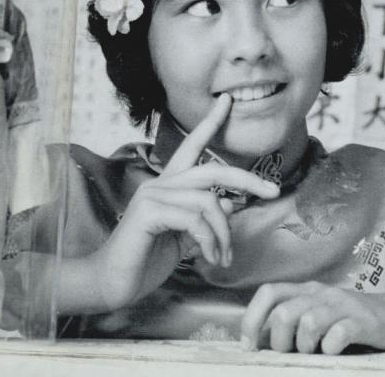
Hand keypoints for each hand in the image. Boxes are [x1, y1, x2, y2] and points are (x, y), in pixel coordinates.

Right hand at [92, 93, 279, 310]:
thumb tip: (230, 205)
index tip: (226, 100)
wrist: (112, 284)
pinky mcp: (148, 212)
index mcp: (169, 186)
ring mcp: (152, 195)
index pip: (191, 146)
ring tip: (224, 258)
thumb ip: (204, 220)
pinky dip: (210, 240)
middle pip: (212, 171)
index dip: (210, 122)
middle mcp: (160, 184)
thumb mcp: (184, 239)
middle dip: (247, 179)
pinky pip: (194, 220)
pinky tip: (210, 258)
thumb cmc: (146, 260)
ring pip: (208, 202)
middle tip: (272, 191)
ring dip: (224, 234)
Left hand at [240, 282, 384, 354]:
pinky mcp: (364, 322)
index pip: (269, 293)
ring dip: (305, 346)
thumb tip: (258, 343)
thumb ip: (294, 324)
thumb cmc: (355, 324)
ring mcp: (344, 306)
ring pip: (308, 321)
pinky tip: (334, 352)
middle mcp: (323, 294)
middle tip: (292, 354)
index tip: (249, 346)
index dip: (252, 318)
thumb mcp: (321, 318)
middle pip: (284, 313)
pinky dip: (330, 348)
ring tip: (315, 353)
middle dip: (279, 342)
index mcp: (308, 291)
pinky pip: (338, 334)